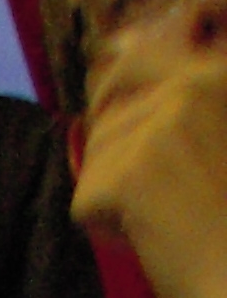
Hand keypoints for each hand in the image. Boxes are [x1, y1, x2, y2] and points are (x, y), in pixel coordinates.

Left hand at [73, 58, 226, 297]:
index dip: (113, 90)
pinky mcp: (131, 172)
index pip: (139, 57)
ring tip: (161, 219)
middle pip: (108, 111)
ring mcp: (163, 125)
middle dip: (109, 152)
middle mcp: (195, 83)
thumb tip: (116, 83)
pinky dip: (105, 229)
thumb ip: (187, 108)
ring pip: (95, 157)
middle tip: (128, 190)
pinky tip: (147, 240)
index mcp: (220, 71)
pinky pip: (85, 199)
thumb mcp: (221, 134)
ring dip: (113, 195)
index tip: (107, 114)